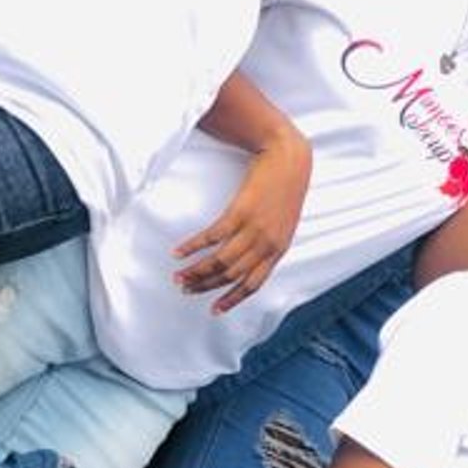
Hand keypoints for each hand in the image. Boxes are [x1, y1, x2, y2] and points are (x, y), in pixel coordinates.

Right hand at [173, 129, 312, 311]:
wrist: (289, 158)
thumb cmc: (286, 187)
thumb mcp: (283, 221)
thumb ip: (268, 242)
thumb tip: (247, 259)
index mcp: (278, 249)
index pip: (253, 284)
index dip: (232, 299)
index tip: (214, 309)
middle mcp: (266, 244)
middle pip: (231, 275)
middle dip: (206, 286)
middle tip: (186, 289)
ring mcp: (253, 229)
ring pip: (220, 261)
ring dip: (196, 271)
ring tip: (179, 276)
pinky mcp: (239, 212)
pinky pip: (211, 237)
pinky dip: (193, 247)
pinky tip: (179, 252)